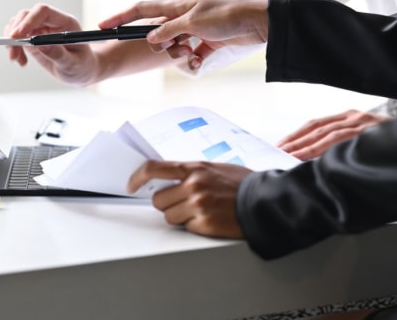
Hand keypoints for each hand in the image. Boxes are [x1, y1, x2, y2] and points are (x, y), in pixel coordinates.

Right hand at [3, 4, 98, 85]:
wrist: (81, 71)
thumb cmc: (82, 66)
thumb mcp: (73, 64)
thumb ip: (58, 54)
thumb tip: (39, 43)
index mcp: (66, 23)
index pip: (44, 12)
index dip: (28, 21)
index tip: (17, 36)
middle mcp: (51, 22)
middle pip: (26, 15)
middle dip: (15, 33)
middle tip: (12, 53)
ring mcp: (41, 29)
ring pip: (18, 25)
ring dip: (12, 42)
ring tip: (17, 60)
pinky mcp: (33, 38)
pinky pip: (17, 37)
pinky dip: (14, 48)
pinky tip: (21, 61)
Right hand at [99, 0, 268, 70]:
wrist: (257, 24)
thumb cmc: (226, 16)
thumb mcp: (193, 22)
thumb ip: (169, 29)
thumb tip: (150, 38)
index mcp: (176, 6)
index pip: (141, 9)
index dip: (120, 17)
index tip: (102, 27)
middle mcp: (182, 18)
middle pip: (157, 34)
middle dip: (161, 45)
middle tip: (175, 46)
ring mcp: (193, 31)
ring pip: (173, 48)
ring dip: (178, 55)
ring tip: (193, 52)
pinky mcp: (206, 44)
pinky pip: (190, 58)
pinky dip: (193, 62)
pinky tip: (201, 61)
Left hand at [127, 159, 251, 238]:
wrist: (265, 201)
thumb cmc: (242, 184)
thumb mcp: (215, 168)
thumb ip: (190, 172)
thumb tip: (166, 178)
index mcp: (194, 168)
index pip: (154, 169)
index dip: (137, 178)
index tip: (131, 186)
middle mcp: (193, 185)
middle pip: (158, 200)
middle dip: (167, 204)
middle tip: (184, 203)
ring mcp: (198, 205)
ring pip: (169, 217)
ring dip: (180, 217)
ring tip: (201, 211)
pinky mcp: (205, 224)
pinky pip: (185, 228)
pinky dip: (195, 226)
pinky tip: (210, 219)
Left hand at [277, 109, 391, 159]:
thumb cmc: (390, 144)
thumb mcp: (363, 139)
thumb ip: (342, 146)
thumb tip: (314, 162)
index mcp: (348, 118)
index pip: (314, 126)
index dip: (296, 136)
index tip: (279, 147)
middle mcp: (353, 118)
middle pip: (316, 130)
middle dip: (295, 143)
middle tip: (277, 153)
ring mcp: (363, 124)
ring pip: (327, 135)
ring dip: (306, 147)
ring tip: (290, 156)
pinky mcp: (373, 132)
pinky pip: (345, 140)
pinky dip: (328, 149)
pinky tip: (314, 157)